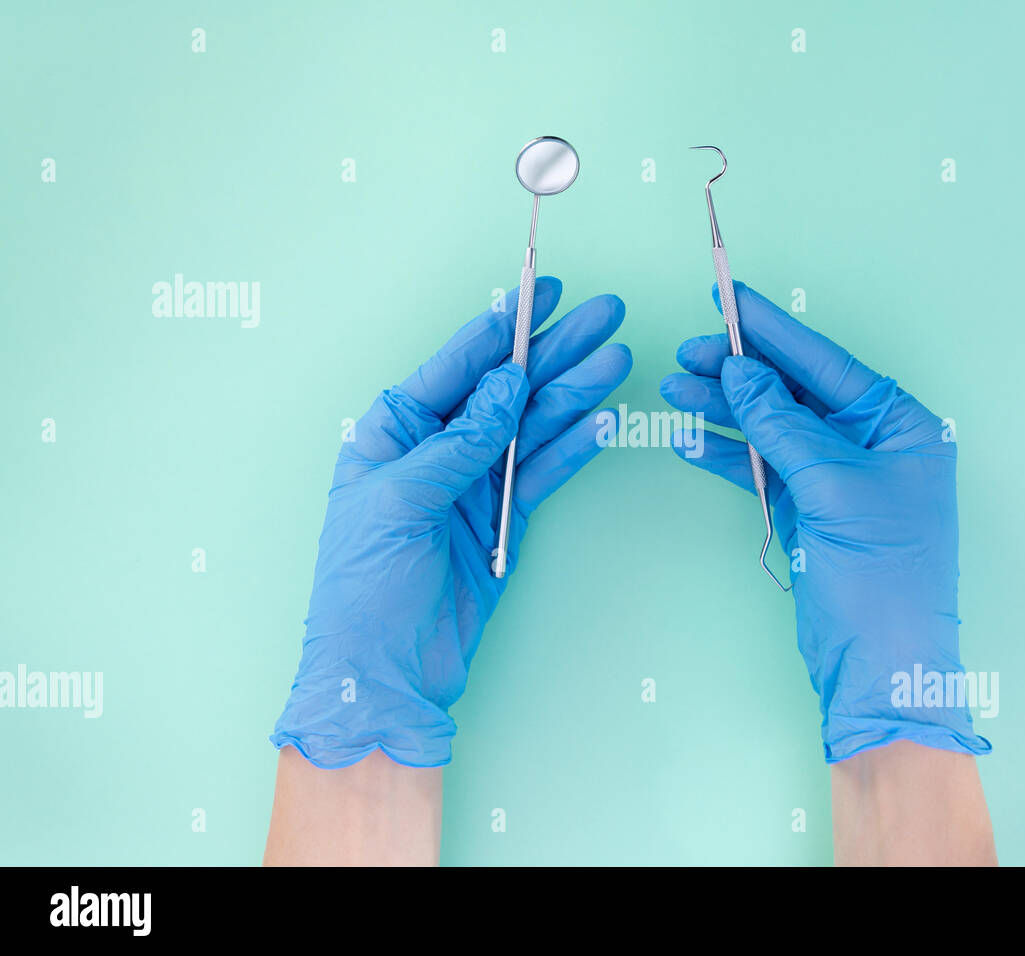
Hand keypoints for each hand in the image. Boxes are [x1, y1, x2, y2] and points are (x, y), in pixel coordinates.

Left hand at [271, 278, 630, 767]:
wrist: (385, 672)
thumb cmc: (365, 587)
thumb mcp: (402, 500)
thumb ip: (461, 441)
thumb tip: (509, 385)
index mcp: (394, 432)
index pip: (457, 365)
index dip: (502, 326)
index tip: (544, 291)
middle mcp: (437, 450)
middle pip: (506, 388)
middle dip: (554, 349)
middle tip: (605, 314)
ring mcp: (474, 485)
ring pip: (533, 426)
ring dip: (575, 392)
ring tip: (618, 358)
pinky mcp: (503, 520)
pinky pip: (543, 473)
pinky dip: (573, 448)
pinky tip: (603, 419)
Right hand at [660, 282, 988, 760]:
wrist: (879, 668)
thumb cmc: (880, 579)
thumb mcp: (833, 489)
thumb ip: (783, 426)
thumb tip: (741, 373)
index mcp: (900, 426)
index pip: (826, 363)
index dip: (773, 329)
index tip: (730, 296)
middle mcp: (872, 444)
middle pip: (794, 391)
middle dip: (739, 372)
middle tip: (687, 353)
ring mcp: (839, 478)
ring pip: (772, 428)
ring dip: (725, 411)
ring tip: (674, 389)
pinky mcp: (811, 511)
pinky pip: (763, 469)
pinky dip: (728, 455)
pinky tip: (690, 438)